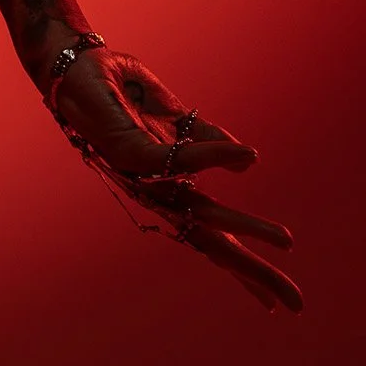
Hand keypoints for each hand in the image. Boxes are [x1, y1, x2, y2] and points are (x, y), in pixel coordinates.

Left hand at [52, 46, 301, 313]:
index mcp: (168, 184)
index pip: (211, 234)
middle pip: (210, 240)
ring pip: (198, 212)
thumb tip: (246, 161)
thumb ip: (205, 137)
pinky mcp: (126, 151)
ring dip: (244, 225)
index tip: (274, 303)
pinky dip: (211, 158)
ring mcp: (141, 175)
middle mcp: (156, 188)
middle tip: (294, 303)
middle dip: (251, 271)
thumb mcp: (173, 113)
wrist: (72, 62)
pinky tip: (243, 158)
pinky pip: (175, 161)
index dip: (243, 264)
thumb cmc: (118, 90)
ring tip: (286, 240)